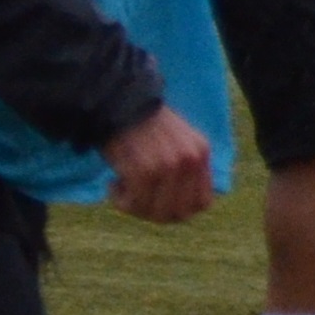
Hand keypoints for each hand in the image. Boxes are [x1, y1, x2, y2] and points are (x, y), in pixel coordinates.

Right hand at [101, 105, 215, 222]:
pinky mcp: (145, 170)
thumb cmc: (138, 125)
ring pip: (157, 212)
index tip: (157, 202)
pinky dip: (121, 201)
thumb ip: (183, 170)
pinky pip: (135, 203)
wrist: (113, 100)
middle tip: (136, 200)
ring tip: (122, 188)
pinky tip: (113, 185)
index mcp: (201, 152)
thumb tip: (178, 209)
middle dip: (155, 213)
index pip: (202, 203)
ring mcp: (170, 165)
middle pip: (180, 213)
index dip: (179, 210)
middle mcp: (190, 159)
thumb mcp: (175, 142)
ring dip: (136, 208)